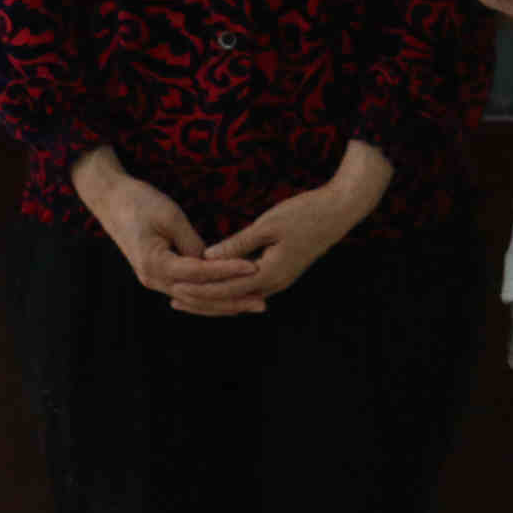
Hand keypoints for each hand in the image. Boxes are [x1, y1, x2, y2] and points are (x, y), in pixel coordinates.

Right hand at [71, 147, 260, 307]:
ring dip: (223, 303)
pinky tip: (230, 300)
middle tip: (262, 302)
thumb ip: (192, 242)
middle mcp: (153, 279)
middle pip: (198, 295)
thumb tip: (214, 262)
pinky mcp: (158, 274)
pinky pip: (188, 290)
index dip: (228, 271)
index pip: (199, 273)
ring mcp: (154, 279)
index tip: (254, 268)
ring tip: (252, 304)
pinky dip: (209, 296)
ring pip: (194, 298)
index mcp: (154, 264)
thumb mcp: (170, 216)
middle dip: (231, 300)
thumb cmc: (140, 202)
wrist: (111, 200)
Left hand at [175, 149, 390, 315]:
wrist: (340, 211)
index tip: (174, 286)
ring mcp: (280, 280)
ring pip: (240, 297)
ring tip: (189, 297)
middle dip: (202, 300)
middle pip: (231, 300)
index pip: (226, 290)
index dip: (199, 289)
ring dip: (215, 298)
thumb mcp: (268, 224)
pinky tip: (218, 285)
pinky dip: (230, 290)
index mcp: (270, 274)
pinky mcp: (283, 272)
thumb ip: (238, 243)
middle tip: (173, 298)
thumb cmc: (305, 213)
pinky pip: (249, 288)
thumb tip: (207, 256)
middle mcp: (275, 284)